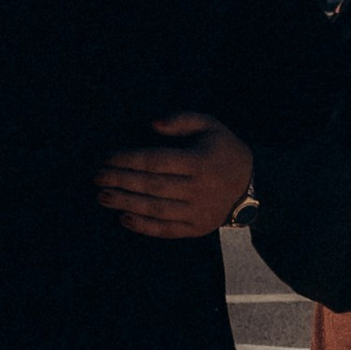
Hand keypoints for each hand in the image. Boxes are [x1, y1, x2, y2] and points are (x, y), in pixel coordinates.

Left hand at [94, 111, 254, 242]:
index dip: (128, 159)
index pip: (155, 161)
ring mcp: (197, 212)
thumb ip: (182, 120)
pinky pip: (166, 230)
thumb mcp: (210, 125)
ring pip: (155, 209)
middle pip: (151, 186)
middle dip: (120, 181)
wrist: (254, 185)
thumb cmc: (224, 150)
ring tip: (102, 197)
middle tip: (96, 177)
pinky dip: (143, 226)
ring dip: (125, 203)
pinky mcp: (197, 229)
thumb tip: (152, 125)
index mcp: (198, 162)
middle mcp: (197, 189)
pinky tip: (123, 218)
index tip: (107, 158)